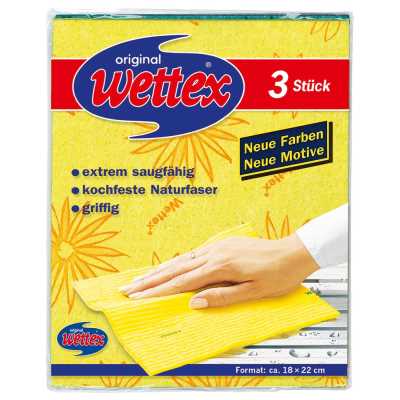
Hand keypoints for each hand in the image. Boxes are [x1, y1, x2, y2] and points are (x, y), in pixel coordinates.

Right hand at [120, 234, 318, 308]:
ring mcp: (217, 247)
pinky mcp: (221, 244)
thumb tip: (194, 303)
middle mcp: (215, 254)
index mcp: (221, 267)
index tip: (140, 297)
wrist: (292, 252)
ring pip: (182, 259)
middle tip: (129, 287)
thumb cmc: (277, 275)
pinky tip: (170, 266)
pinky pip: (193, 254)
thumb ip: (222, 297)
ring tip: (142, 278)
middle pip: (176, 268)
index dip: (159, 290)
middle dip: (150, 280)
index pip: (183, 282)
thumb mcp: (253, 292)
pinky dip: (177, 262)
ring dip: (160, 269)